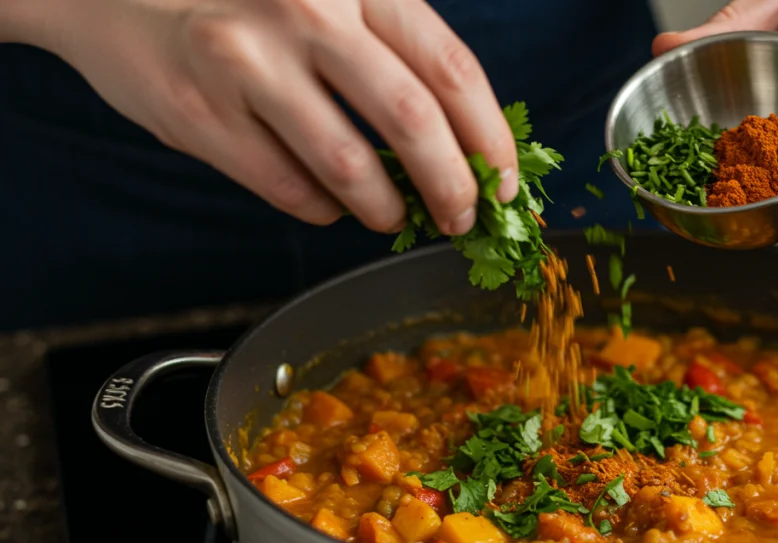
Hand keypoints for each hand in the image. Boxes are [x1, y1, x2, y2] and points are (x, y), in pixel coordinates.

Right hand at [46, 0, 517, 234]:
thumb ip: (389, 45)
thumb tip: (462, 137)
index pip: (450, 68)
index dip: (491, 137)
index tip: (505, 181)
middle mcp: (305, 13)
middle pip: (413, 123)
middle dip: (454, 188)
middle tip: (463, 218)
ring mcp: (248, 65)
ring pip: (351, 169)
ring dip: (386, 210)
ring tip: (392, 217)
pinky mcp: (202, 118)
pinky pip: (288, 190)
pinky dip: (322, 210)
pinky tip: (327, 202)